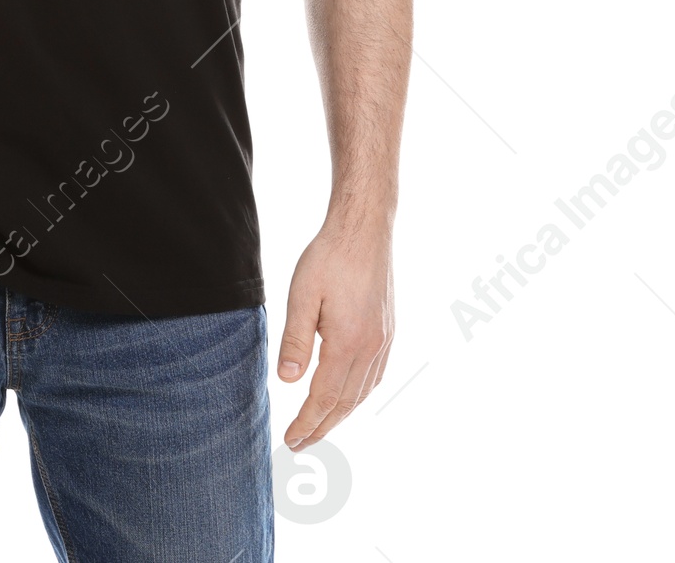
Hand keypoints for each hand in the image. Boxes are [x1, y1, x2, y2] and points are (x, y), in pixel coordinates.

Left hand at [276, 219, 393, 447]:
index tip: (290, 441)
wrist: (364, 229)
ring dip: (340, 414)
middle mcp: (371, 348)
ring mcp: (383, 340)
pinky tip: (346, 395)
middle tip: (300, 445)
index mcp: (348, 343)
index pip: (324, 398)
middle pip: (345, 403)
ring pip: (362, 393)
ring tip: (320, 426)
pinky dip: (357, 395)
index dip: (306, 423)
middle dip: (322, 427)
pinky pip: (374, 376)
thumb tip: (286, 380)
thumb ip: (295, 340)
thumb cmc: (330, 256)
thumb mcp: (302, 294)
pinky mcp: (387, 330)